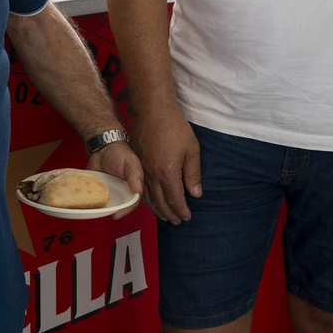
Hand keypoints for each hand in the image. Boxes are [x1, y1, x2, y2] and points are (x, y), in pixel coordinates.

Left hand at [88, 140, 144, 219]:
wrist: (101, 149)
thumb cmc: (119, 154)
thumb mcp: (130, 162)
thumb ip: (135, 175)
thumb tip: (137, 189)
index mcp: (133, 188)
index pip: (132, 203)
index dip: (125, 210)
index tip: (117, 214)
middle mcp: (122, 193)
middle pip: (119, 208)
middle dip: (113, 213)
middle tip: (106, 214)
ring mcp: (109, 194)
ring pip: (107, 206)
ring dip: (102, 211)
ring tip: (97, 212)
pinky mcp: (97, 192)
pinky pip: (96, 201)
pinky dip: (92, 205)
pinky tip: (88, 207)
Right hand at [130, 108, 201, 223]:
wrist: (152, 111)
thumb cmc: (175, 128)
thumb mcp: (192, 150)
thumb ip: (193, 174)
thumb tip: (196, 194)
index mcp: (168, 173)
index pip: (175, 199)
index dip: (181, 210)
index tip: (187, 217)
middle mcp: (152, 175)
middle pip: (160, 202)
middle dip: (170, 214)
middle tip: (177, 221)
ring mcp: (142, 170)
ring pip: (148, 197)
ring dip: (157, 209)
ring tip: (165, 216)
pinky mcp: (136, 163)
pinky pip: (141, 188)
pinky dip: (147, 199)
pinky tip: (151, 201)